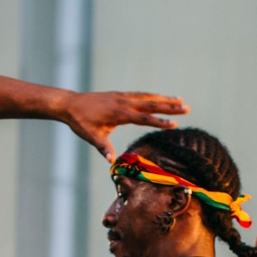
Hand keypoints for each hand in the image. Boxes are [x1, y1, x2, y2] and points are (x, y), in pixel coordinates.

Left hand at [63, 90, 187, 159]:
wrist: (70, 105)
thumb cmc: (81, 122)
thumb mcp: (92, 136)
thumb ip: (103, 147)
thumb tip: (111, 161)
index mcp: (119, 113)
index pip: (143, 118)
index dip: (159, 121)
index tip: (174, 124)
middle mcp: (123, 102)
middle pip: (151, 104)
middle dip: (169, 107)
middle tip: (186, 108)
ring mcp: (122, 97)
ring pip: (148, 97)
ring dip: (165, 99)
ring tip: (180, 100)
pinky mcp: (120, 95)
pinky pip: (140, 95)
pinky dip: (153, 96)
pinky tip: (161, 98)